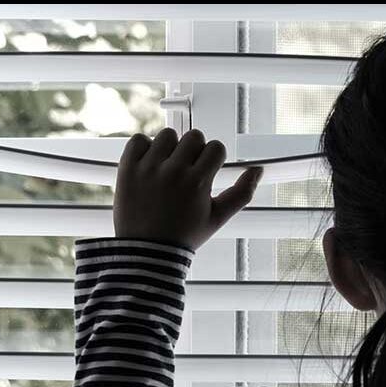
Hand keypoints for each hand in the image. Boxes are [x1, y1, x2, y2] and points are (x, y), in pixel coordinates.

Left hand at [113, 128, 262, 249]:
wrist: (147, 251)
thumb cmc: (185, 235)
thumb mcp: (218, 217)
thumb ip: (242, 193)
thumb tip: (258, 170)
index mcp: (198, 182)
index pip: (215, 147)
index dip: (214, 159)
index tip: (206, 171)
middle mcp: (174, 171)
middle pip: (194, 137)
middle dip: (195, 151)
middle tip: (188, 170)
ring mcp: (149, 168)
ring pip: (167, 135)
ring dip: (171, 148)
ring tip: (168, 168)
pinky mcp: (127, 168)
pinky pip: (139, 140)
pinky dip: (145, 148)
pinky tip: (151, 165)